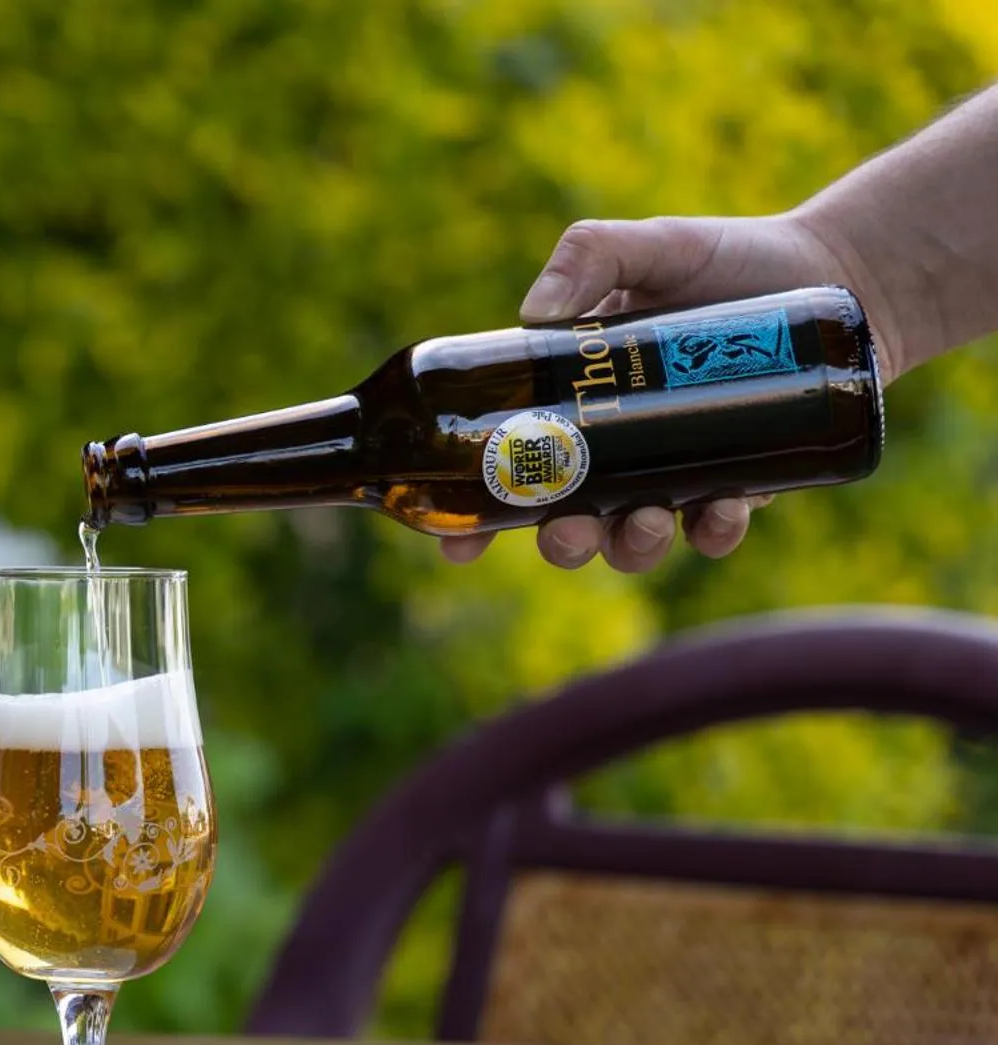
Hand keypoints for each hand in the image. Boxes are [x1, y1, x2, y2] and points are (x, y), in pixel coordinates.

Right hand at [445, 212, 869, 572]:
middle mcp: (616, 447)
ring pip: (636, 539)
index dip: (475, 520)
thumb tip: (534, 313)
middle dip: (561, 543)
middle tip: (568, 533)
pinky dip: (714, 531)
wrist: (839, 274)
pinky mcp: (742, 482)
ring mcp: (677, 470)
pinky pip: (715, 529)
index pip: (508, 468)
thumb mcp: (651, 246)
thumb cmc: (730, 259)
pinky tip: (725, 509)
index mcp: (571, 401)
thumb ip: (587, 256)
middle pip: (567, 521)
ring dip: (633, 546)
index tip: (456, 548)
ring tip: (651, 520)